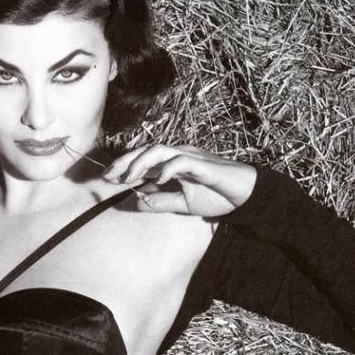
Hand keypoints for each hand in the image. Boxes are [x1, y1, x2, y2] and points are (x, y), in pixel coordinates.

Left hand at [104, 144, 257, 216]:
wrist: (247, 195)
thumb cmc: (218, 195)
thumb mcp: (183, 204)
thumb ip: (161, 202)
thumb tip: (137, 202)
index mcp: (173, 163)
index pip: (144, 160)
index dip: (124, 167)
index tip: (107, 178)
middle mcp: (179, 156)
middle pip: (146, 150)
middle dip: (125, 161)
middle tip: (107, 175)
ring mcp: (191, 157)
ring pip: (160, 150)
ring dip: (141, 163)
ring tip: (127, 178)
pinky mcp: (203, 164)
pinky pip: (181, 161)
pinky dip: (167, 168)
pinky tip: (157, 179)